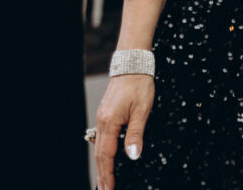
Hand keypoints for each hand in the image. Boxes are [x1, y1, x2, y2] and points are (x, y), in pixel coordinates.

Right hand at [94, 74, 154, 189]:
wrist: (132, 65)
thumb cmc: (139, 84)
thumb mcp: (142, 110)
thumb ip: (136, 134)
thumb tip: (133, 155)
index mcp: (110, 122)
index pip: (107, 155)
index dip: (108, 174)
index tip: (109, 188)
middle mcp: (102, 122)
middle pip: (99, 154)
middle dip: (101, 174)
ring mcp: (102, 118)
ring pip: (99, 147)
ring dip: (101, 165)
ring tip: (103, 181)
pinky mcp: (105, 114)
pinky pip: (101, 138)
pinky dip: (103, 152)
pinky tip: (106, 159)